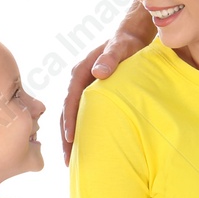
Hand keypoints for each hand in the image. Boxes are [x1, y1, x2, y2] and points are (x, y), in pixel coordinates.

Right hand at [60, 17, 150, 162]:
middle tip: (69, 161)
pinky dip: (82, 130)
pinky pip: (84, 115)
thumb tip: (98, 72)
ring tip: (74, 161)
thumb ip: (110, 58)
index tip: (71, 140)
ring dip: (72, 137)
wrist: (132, 37)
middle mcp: (78, 81)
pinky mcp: (92, 94)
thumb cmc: (127, 42)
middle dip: (66, 137)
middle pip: (67, 112)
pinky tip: (87, 146)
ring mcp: (84, 89)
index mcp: (80, 71)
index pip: (71, 100)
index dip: (70, 120)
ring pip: (73, 116)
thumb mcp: (121, 47)